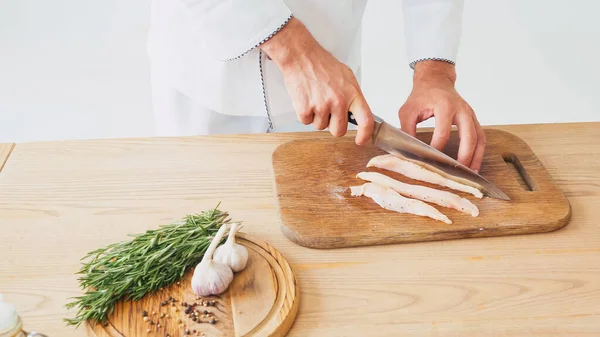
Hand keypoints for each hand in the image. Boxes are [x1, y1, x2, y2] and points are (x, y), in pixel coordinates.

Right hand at [260, 18, 373, 144]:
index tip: (361, 140)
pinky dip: (304, 114)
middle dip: (333, 125)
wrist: (301, 57)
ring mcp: (321, 106)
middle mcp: (338, 102)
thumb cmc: (322, 65)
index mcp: (352, 94)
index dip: (365, 134)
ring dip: (317, 117)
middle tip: (328, 112)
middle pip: (339, 131)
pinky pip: (306, 122)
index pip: (366, 120)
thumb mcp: (346, 77)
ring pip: (320, 127)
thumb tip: (357, 112)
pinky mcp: (305, 109)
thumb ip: (352, 96)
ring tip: (315, 99)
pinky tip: (306, 99)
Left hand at [399, 61, 485, 171]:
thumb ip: (407, 129)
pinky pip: (480, 136)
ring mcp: (469, 113)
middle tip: (458, 172)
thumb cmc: (421, 95)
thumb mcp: (408, 111)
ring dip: (476, 156)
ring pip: (479, 137)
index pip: (443, 132)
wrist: (435, 80)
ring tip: (470, 173)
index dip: (437, 149)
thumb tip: (407, 151)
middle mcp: (461, 109)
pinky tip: (473, 164)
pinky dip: (479, 151)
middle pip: (468, 135)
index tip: (431, 162)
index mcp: (444, 105)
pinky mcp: (473, 118)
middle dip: (464, 155)